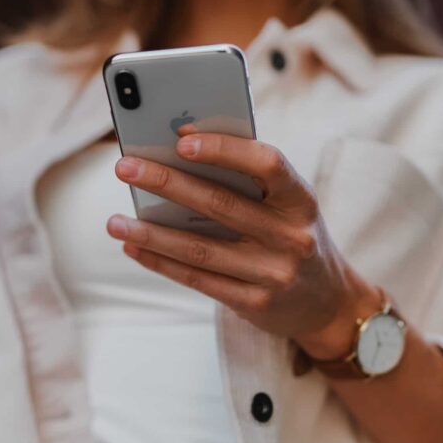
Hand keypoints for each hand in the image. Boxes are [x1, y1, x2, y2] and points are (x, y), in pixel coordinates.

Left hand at [107, 130, 381, 358]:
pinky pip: (197, 279)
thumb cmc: (293, 236)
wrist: (329, 303)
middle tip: (125, 168)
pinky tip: (134, 246)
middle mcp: (291, 236)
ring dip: (151, 232)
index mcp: (301, 200)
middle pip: (221, 204)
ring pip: (200, 248)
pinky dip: (161, 261)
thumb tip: (180, 152)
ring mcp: (273, 273)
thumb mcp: (288, 206)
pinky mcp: (254, 303)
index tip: (182, 138)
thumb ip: (248, 182)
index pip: (268, 164)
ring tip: (114, 221)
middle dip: (167, 183)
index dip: (225, 149)